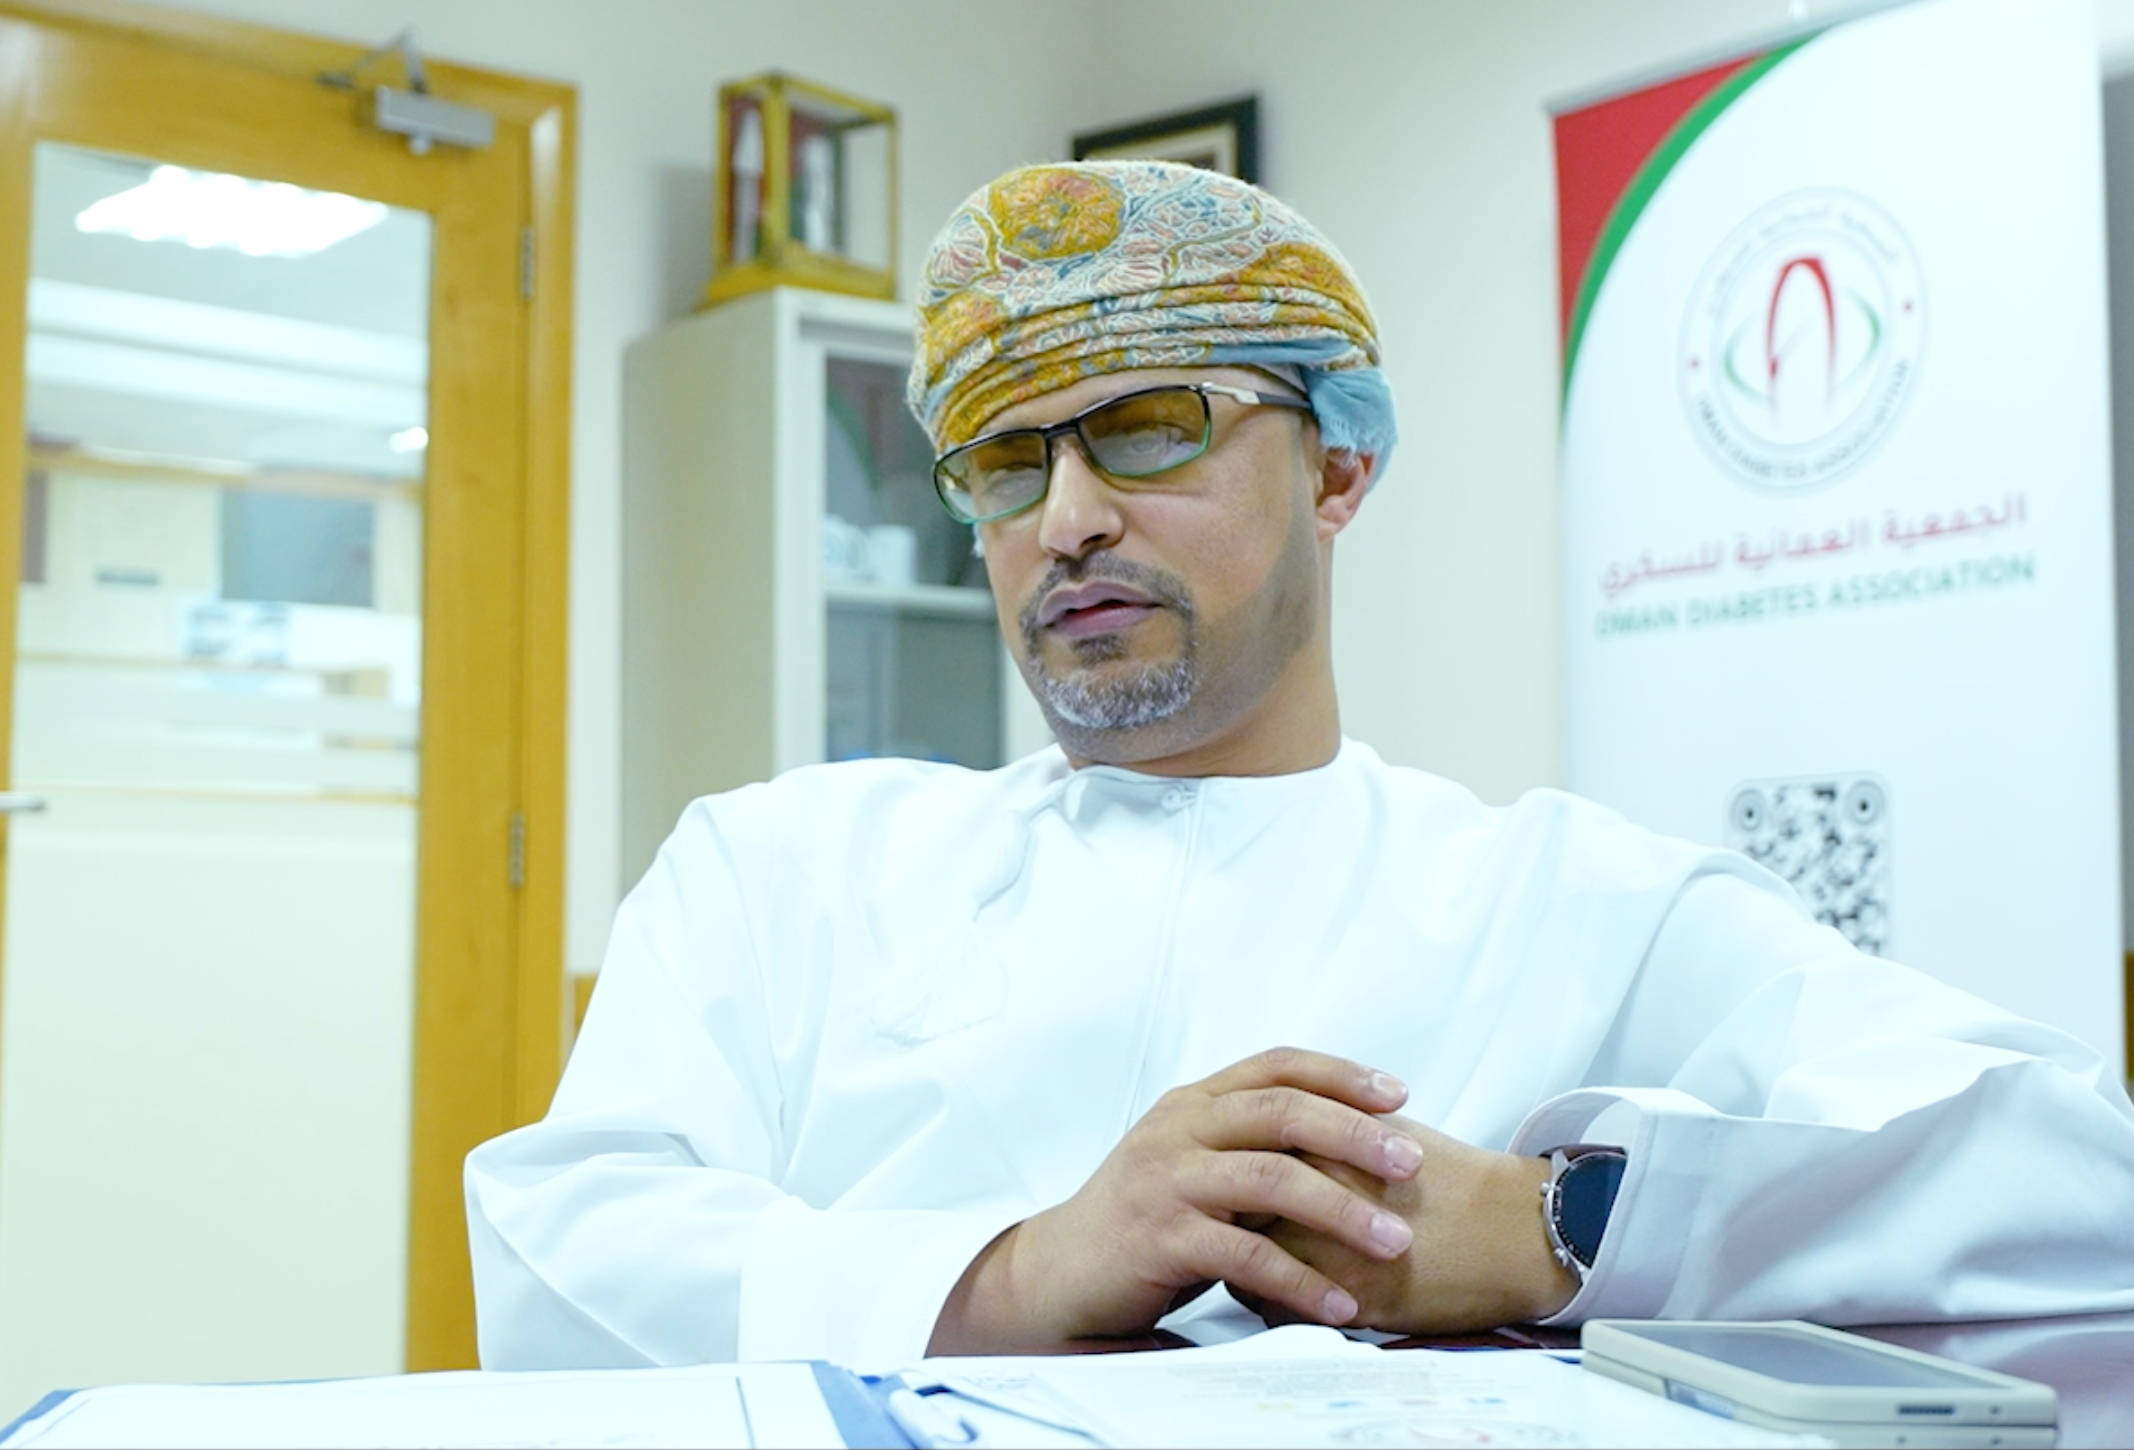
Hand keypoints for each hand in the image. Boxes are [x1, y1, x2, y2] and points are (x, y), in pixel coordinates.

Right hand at [928, 1047, 1425, 1353]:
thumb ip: (1247, 1141)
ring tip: (1396, 1241)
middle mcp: (1179, 1129)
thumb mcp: (1192, 1161)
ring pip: (1271, 1180)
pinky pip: (1245, 1257)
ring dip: (1343, 1211)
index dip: (1340, 1074)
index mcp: (1193, 1103)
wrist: (1061, 1270)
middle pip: (1282, 1112)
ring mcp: (1166, 1181)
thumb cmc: (1144, 1218)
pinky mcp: (1160, 1238)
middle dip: (1356, 1135)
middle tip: (1412, 1164)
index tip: (1398, 1093)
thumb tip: (1344, 1135)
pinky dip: (1301, 1281)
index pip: (1276, 1066)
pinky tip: (1339, 1303)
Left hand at [1255, 1116, 1578, 1334]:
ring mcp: (1328, 1242)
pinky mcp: (1347, 1294)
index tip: (1231, 1186)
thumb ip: (1318, 1125)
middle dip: (1227, 1220)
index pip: (1238, 1154)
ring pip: (1245, 1262)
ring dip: (1247, 1269)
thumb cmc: (1449, 1178)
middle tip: (1235, 1230)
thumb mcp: (1377, 1129)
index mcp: (1322, 1136)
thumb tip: (1267, 1137)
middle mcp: (1316, 1186)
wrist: (1513, 1228)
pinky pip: (1278, 1308)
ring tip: (1262, 1268)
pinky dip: (1278, 1306)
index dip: (1231, 1173)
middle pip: (1231, 1207)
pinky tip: (1300, 1297)